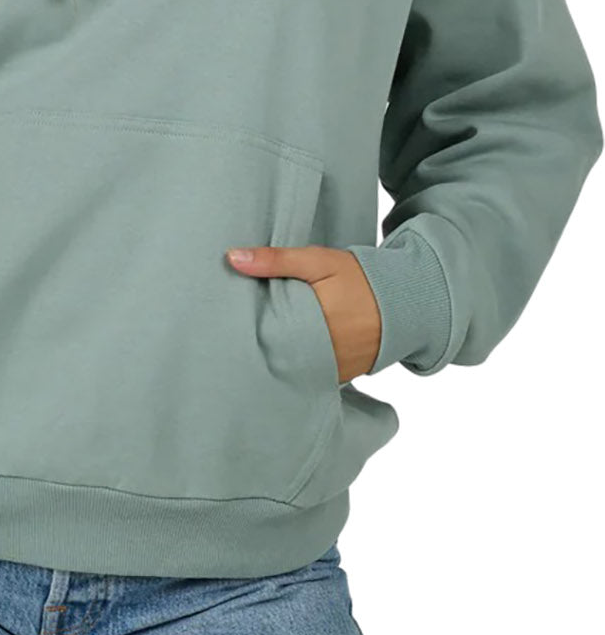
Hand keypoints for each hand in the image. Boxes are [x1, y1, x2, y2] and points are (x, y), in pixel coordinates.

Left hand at [226, 243, 381, 383]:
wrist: (406, 301)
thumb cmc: (361, 278)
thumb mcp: (318, 261)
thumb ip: (276, 260)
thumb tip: (232, 258)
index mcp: (309, 325)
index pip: (264, 335)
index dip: (245, 329)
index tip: (228, 322)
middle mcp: (319, 355)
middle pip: (274, 355)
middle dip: (259, 344)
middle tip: (238, 334)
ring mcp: (331, 370)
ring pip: (291, 368)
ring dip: (278, 357)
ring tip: (259, 344)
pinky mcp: (340, 377)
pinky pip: (309, 374)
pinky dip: (298, 364)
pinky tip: (287, 352)